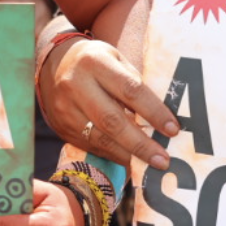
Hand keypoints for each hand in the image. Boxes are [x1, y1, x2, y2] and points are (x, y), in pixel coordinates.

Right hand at [38, 35, 177, 170]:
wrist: (53, 65)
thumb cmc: (96, 62)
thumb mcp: (116, 60)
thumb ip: (135, 84)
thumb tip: (161, 118)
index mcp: (96, 63)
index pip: (130, 90)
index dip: (153, 112)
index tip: (173, 130)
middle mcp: (76, 85)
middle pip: (112, 121)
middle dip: (141, 144)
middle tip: (162, 160)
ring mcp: (65, 108)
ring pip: (100, 138)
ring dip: (128, 154)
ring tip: (150, 165)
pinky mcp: (61, 127)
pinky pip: (90, 146)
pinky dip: (112, 154)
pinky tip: (129, 159)